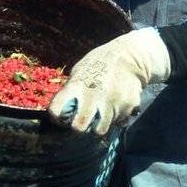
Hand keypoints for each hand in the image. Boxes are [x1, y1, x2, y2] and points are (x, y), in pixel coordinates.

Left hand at [48, 28, 170, 135]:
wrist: (129, 56)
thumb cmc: (99, 64)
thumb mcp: (80, 72)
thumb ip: (72, 91)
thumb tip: (64, 111)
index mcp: (76, 86)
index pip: (57, 111)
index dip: (58, 117)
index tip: (63, 116)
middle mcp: (93, 96)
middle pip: (79, 128)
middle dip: (80, 127)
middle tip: (84, 122)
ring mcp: (112, 102)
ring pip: (100, 130)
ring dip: (99, 124)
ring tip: (102, 114)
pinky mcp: (129, 105)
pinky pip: (119, 121)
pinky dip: (117, 117)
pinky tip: (117, 105)